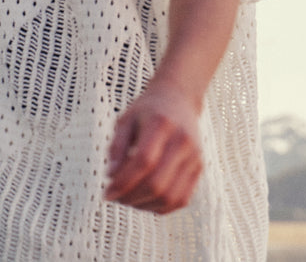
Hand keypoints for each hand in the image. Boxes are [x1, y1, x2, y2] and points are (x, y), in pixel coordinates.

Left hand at [105, 77, 202, 214]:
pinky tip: (144, 200)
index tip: (106, 192)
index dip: (123, 182)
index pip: (143, 161)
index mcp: (161, 124)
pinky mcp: (199, 168)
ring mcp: (194, 157)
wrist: (178, 98)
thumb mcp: (125, 119)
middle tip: (115, 197)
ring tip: (127, 200)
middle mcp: (182, 141)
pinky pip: (181, 199)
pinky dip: (161, 207)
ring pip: (170, 196)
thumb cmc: (147, 110)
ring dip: (145, 205)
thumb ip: (117, 146)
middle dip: (131, 197)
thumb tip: (111, 176)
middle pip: (157, 183)